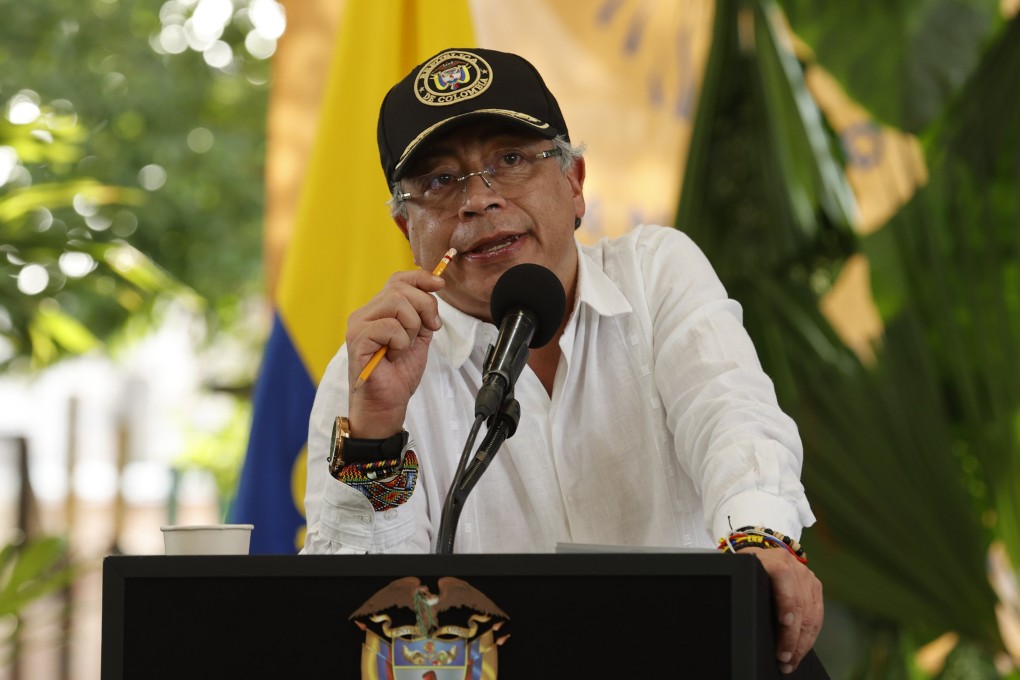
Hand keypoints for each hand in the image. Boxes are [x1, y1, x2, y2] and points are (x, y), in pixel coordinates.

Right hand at [345, 269, 444, 436]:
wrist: (387, 403)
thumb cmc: (399, 373)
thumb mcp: (418, 336)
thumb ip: (423, 313)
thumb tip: (434, 287)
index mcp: (379, 310)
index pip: (398, 279)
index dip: (421, 278)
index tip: (440, 285)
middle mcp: (365, 313)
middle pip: (401, 288)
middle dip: (425, 307)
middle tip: (428, 329)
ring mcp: (359, 324)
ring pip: (397, 303)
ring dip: (411, 327)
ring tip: (403, 347)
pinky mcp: (357, 338)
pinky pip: (390, 326)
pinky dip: (401, 342)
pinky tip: (393, 356)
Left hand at [747, 547, 822, 673]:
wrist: (755, 559)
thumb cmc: (743, 574)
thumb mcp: (740, 578)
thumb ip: (745, 590)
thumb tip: (746, 622)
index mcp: (769, 558)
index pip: (781, 575)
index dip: (785, 600)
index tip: (784, 623)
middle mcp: (790, 563)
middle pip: (799, 602)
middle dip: (792, 635)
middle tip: (783, 658)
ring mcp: (805, 574)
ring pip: (811, 613)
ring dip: (802, 642)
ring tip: (791, 660)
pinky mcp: (815, 586)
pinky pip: (817, 615)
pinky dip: (809, 636)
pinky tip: (800, 650)